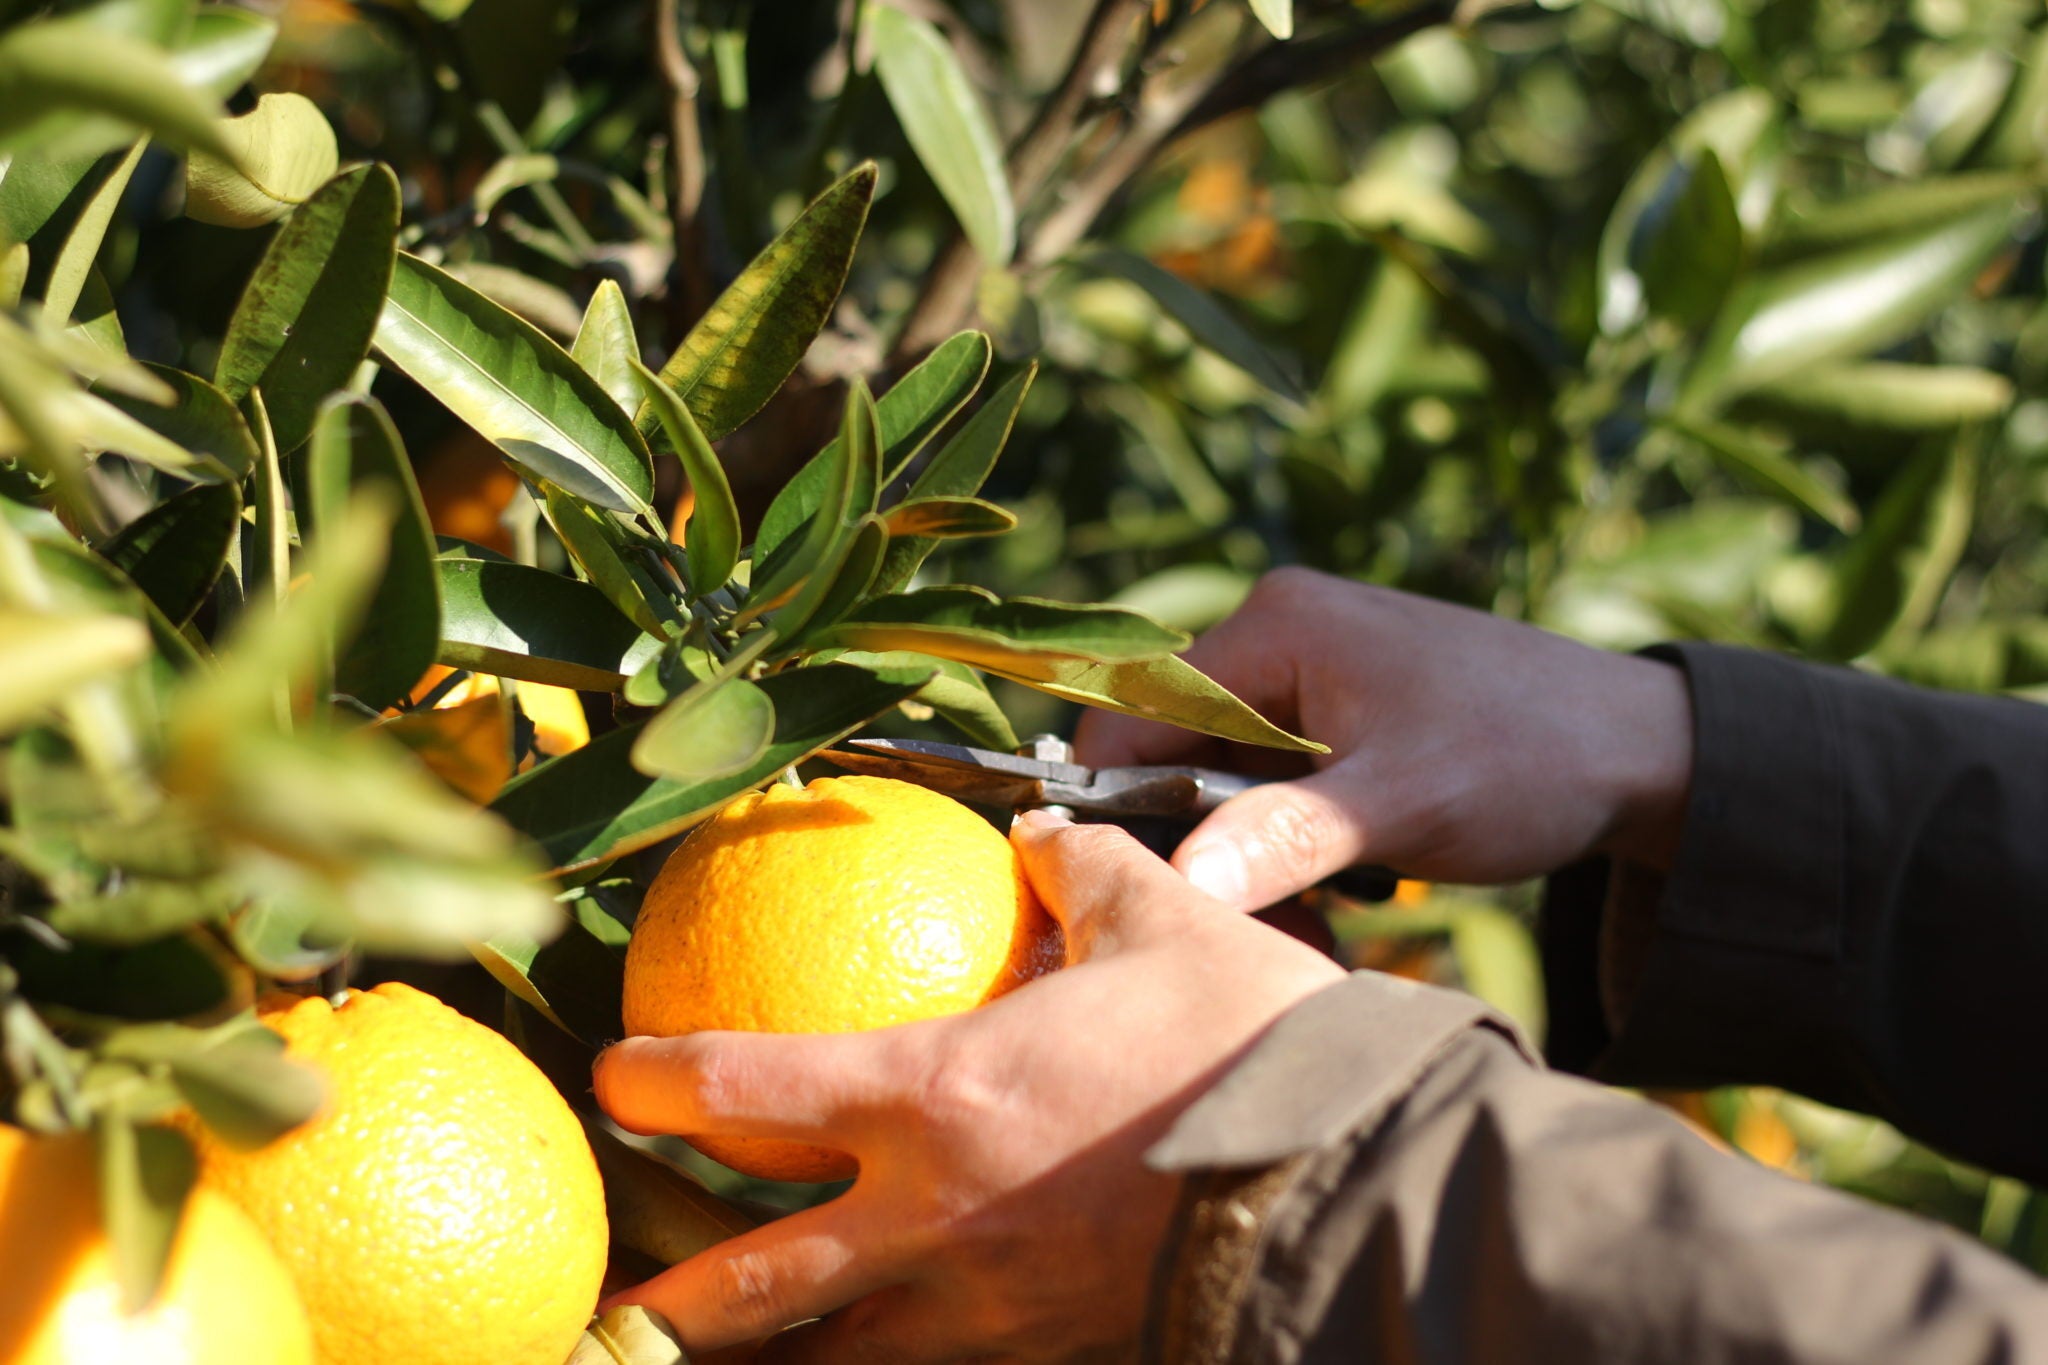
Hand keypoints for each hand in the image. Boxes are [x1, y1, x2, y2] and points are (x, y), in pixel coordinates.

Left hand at [593, 814, 1345, 1362]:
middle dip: (664, 1309)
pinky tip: (898, 1338)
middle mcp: (934, 1225)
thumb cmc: (1249, 1045)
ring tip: (722, 1352)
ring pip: (841, 1360)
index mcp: (936, 1103)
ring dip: (769, 1359)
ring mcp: (989, 1311)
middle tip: (607, 1304)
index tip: (612, 1074)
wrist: (1357, 1182)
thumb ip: (1080, 872)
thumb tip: (1038, 837)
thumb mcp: (1163, 921)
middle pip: (751, 1294)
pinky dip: (896, 1356)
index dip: (659, 1081)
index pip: (749, 1091)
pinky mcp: (1053, 1351)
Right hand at [1077, 569, 1693, 910]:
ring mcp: (1313, 664)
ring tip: (1288, 901)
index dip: (1110, 794)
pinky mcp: (1344, 703)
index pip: (1138, 708)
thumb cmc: (1527, 760)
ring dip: (1239, 837)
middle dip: (1187, 829)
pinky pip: (1272, 770)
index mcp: (1277, 624)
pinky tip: (1325, 878)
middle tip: (1216, 915)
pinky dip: (1281, 828)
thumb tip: (1180, 887)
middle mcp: (1281, 627)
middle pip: (1175, 739)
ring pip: (1223, 765)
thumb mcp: (1401, 805)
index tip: (1112, 882)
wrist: (1647, 750)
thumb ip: (1284, 839)